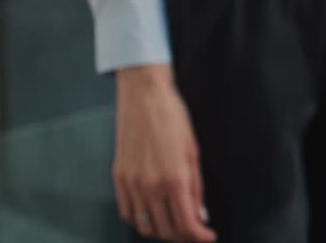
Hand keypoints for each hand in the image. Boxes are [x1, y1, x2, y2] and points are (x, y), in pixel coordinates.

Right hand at [114, 65, 216, 241]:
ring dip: (162, 231)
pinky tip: (153, 214)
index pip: (186, 225)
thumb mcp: (193, 153)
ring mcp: (132, 183)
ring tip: (175, 223)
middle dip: (183, 236)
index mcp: (174, 178)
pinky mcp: (118, 178)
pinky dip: (141, 220)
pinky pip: (127, 213)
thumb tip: (199, 215)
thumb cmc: (172, 118)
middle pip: (166, 230)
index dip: (199, 237)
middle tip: (194, 230)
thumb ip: (196, 188)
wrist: (144, 96)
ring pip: (145, 226)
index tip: (207, 237)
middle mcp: (151, 185)